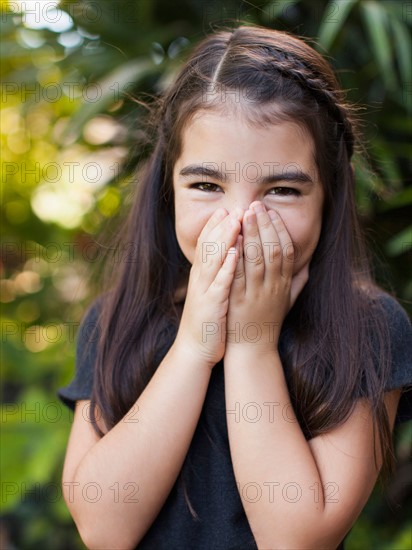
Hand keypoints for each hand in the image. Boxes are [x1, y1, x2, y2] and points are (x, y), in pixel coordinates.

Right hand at [174, 208, 241, 368]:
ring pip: (214, 259)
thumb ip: (217, 276)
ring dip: (225, 239)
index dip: (215, 226)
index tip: (226, 210)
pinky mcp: (211, 305)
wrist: (195, 350)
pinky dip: (227, 267)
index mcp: (202, 276)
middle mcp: (200, 279)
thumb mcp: (211, 294)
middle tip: (235, 207)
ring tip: (236, 221)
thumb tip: (225, 260)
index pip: (207, 245)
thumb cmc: (208, 321)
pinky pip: (220, 283)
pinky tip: (236, 253)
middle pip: (210, 246)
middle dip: (222, 226)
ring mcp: (204, 291)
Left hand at [226, 202, 308, 351]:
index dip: (280, 230)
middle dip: (264, 226)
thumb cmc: (268, 323)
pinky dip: (234, 256)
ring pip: (255, 260)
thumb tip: (308, 265)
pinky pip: (237, 275)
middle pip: (271, 251)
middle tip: (256, 205)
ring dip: (250, 235)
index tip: (271, 212)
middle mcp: (272, 288)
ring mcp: (255, 295)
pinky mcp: (237, 302)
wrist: (252, 351)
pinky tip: (230, 240)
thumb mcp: (288, 303)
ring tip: (244, 214)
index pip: (286, 252)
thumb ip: (298, 283)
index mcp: (284, 286)